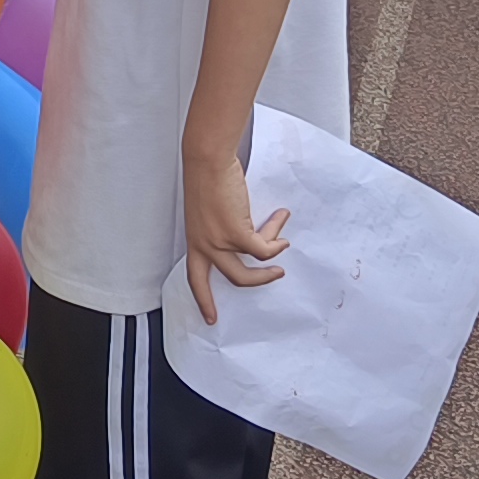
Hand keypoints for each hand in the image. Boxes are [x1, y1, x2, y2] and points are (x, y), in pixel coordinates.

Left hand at [178, 144, 286, 323]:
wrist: (208, 161)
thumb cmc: (208, 177)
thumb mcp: (209, 211)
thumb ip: (223, 227)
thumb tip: (249, 232)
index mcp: (195, 241)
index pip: (195, 278)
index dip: (203, 300)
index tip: (210, 317)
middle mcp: (205, 246)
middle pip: (232, 278)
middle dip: (257, 281)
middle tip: (275, 276)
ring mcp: (220, 241)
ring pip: (251, 267)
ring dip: (271, 260)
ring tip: (284, 248)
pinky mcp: (236, 233)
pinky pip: (262, 250)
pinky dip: (275, 242)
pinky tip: (281, 228)